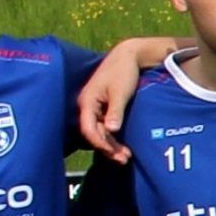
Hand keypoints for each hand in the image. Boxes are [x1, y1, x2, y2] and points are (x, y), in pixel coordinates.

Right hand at [75, 36, 166, 160]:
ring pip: (100, 131)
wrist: (128, 56)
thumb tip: (111, 130)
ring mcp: (95, 107)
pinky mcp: (104, 107)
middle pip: (94, 133)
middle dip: (108, 147)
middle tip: (124, 159)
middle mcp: (88, 106)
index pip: (88, 128)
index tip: (113, 152)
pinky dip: (114, 136)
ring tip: (126, 157)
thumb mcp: (120, 92)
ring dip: (111, 144)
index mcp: (87, 102)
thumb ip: (115, 111)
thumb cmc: (122, 72)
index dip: (100, 142)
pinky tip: (123, 146)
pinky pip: (105, 126)